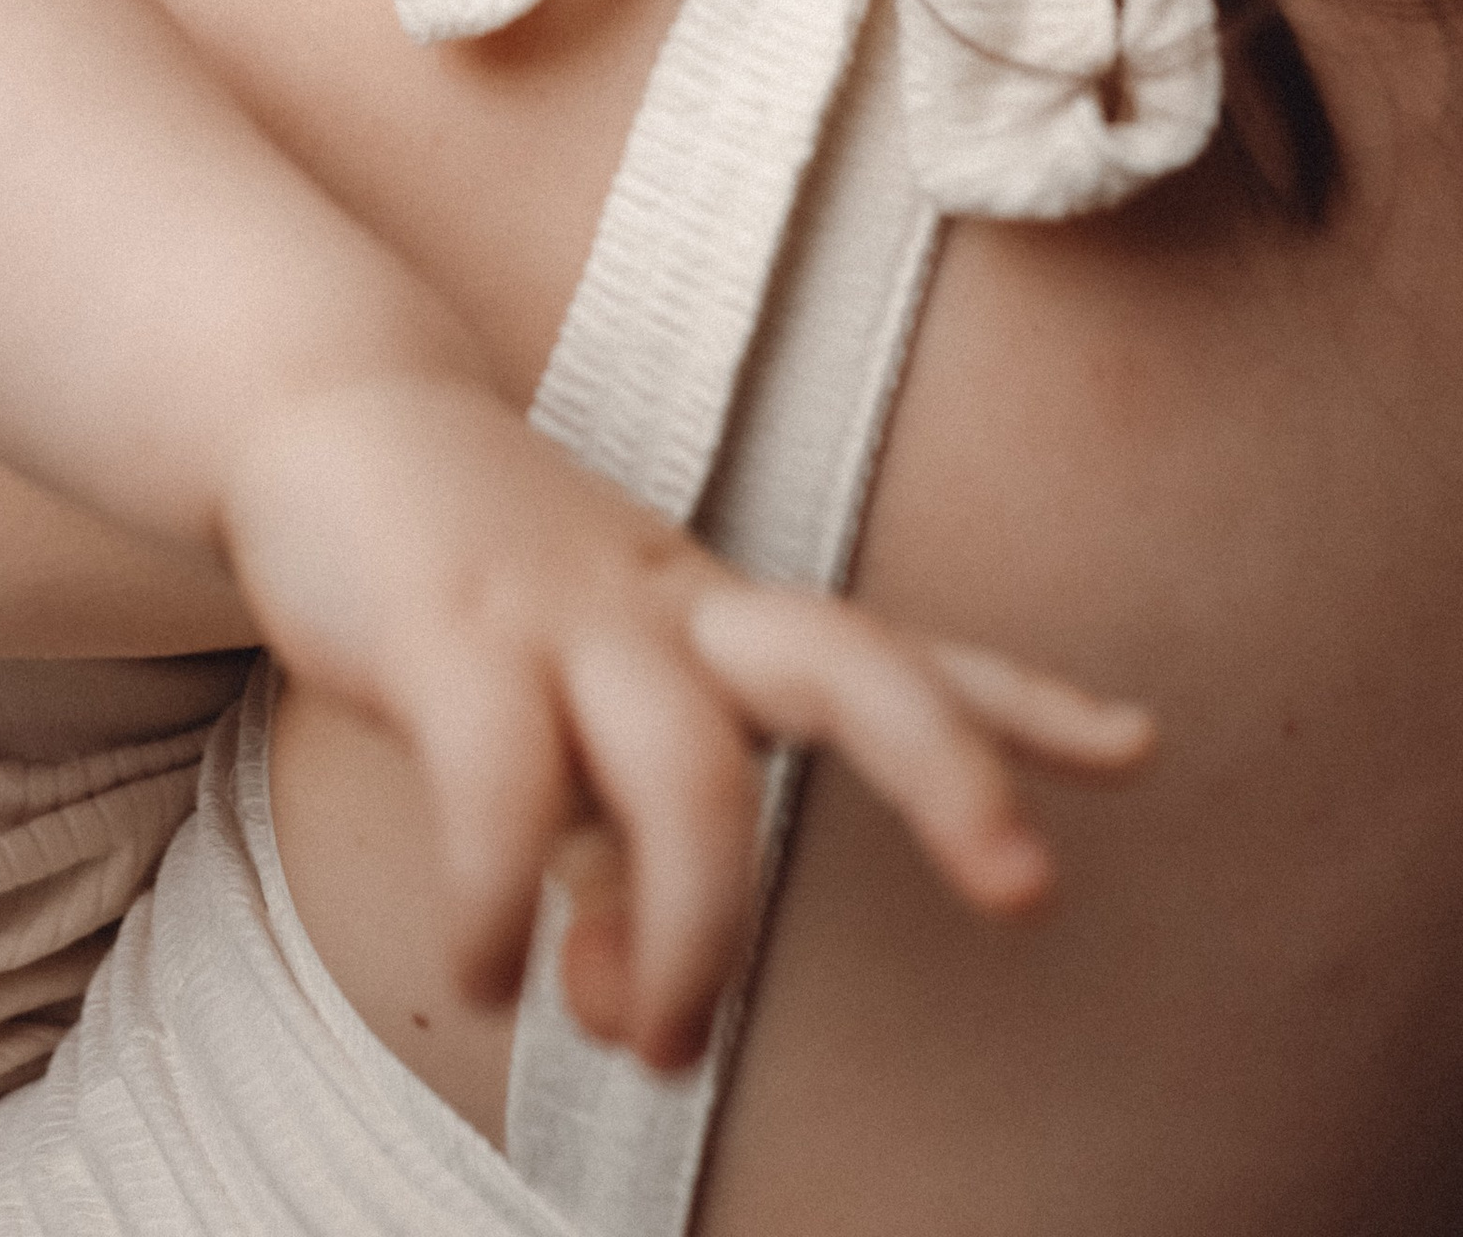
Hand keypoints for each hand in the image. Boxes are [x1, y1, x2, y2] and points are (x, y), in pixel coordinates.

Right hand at [220, 375, 1149, 1073]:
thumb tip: (630, 1004)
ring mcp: (563, 608)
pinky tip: (485, 973)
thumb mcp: (570, 724)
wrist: (324, 416)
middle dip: (947, 769)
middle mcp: (665, 602)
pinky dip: (499, 905)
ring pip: (689, 766)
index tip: (1138, 748)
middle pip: (845, 662)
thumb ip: (620, 867)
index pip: (885, 645)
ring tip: (653, 1047)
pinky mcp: (446, 631)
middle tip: (1028, 887)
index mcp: (709, 611)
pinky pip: (500, 789)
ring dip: (699, 934)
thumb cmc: (474, 588)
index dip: (1016, 700)